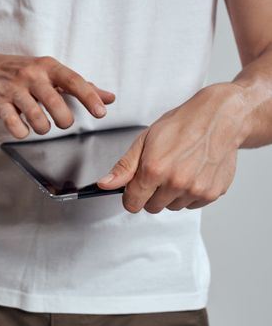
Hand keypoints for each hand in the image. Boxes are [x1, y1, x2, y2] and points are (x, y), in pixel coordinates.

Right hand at [0, 54, 114, 137]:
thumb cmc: (24, 72)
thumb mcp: (52, 73)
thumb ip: (80, 87)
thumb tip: (109, 98)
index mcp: (48, 67)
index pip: (74, 81)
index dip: (89, 98)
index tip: (101, 113)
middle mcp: (31, 76)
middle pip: (55, 105)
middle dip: (64, 120)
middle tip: (62, 122)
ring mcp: (14, 90)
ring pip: (37, 120)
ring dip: (43, 128)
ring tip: (41, 124)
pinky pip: (15, 126)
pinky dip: (23, 132)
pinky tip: (23, 127)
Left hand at [97, 83, 249, 212]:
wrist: (219, 118)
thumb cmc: (182, 125)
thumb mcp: (144, 141)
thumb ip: (124, 167)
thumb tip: (105, 184)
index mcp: (155, 170)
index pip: (133, 203)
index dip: (131, 195)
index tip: (135, 188)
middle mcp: (176, 183)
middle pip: (152, 207)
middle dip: (151, 193)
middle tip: (160, 171)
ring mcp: (196, 190)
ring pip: (172, 206)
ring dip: (171, 194)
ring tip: (178, 169)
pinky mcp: (212, 193)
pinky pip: (191, 204)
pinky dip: (189, 193)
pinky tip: (192, 172)